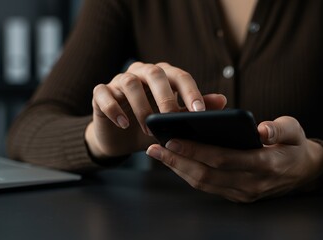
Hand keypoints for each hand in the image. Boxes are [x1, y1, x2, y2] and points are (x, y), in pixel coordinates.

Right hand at [86, 62, 226, 159]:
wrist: (119, 138)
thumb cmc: (149, 127)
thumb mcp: (172, 122)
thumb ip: (193, 111)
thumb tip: (223, 101)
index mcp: (162, 76)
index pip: (179, 76)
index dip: (191, 91)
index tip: (200, 111)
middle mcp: (140, 74)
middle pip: (154, 73)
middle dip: (165, 96)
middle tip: (171, 119)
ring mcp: (118, 82)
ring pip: (129, 82)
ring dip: (141, 106)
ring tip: (148, 128)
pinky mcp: (100, 93)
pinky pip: (103, 94)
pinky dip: (114, 108)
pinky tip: (123, 124)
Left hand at [146, 116, 322, 202]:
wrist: (305, 172)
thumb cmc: (295, 145)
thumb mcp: (295, 131)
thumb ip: (279, 129)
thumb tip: (262, 129)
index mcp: (265, 164)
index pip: (224, 159)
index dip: (196, 150)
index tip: (173, 139)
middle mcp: (251, 184)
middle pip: (206, 175)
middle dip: (177, 161)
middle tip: (154, 148)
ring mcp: (244, 193)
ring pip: (204, 184)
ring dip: (178, 169)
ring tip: (158, 154)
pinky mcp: (238, 196)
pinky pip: (208, 187)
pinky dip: (189, 174)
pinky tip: (175, 162)